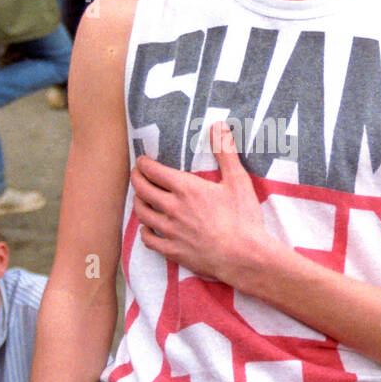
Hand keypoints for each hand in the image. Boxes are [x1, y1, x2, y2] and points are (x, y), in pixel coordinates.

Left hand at [131, 121, 272, 284]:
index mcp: (187, 189)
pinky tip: (147, 228)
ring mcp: (171, 231)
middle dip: (136, 179)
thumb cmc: (243, 218)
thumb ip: (225, 151)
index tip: (141, 161)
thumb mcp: (238, 180)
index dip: (144, 164)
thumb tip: (218, 125)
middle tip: (136, 174)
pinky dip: (144, 232)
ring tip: (140, 197)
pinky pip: (149, 240)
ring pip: (143, 213)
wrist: (245, 256)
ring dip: (138, 202)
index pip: (154, 171)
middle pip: (143, 190)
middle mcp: (173, 208)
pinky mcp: (174, 251)